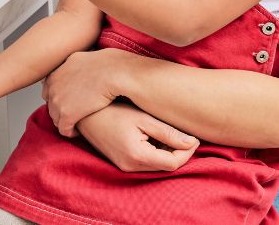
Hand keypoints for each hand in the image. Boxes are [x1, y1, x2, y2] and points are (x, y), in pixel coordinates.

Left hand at [44, 49, 127, 135]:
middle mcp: (53, 86)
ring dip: (65, 122)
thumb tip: (77, 68)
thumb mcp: (81, 58)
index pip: (49, 91)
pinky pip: (64, 129)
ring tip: (78, 123)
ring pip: (56, 118)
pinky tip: (79, 131)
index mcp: (55, 73)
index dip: (60, 98)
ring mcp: (57, 101)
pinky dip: (70, 132)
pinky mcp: (67, 114)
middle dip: (61, 110)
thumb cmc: (105, 64)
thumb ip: (73, 66)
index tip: (72, 102)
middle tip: (76, 114)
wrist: (113, 72)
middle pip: (51, 105)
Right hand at [77, 102, 197, 172]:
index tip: (194, 136)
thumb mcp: (143, 118)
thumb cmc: (112, 111)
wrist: (84, 114)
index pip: (173, 163)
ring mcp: (125, 167)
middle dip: (179, 152)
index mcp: (138, 155)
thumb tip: (193, 142)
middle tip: (183, 132)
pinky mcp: (122, 163)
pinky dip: (155, 152)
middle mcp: (131, 166)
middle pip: (166, 166)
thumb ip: (168, 133)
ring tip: (167, 131)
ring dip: (167, 151)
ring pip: (157, 165)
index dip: (187, 151)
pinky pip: (146, 162)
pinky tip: (153, 134)